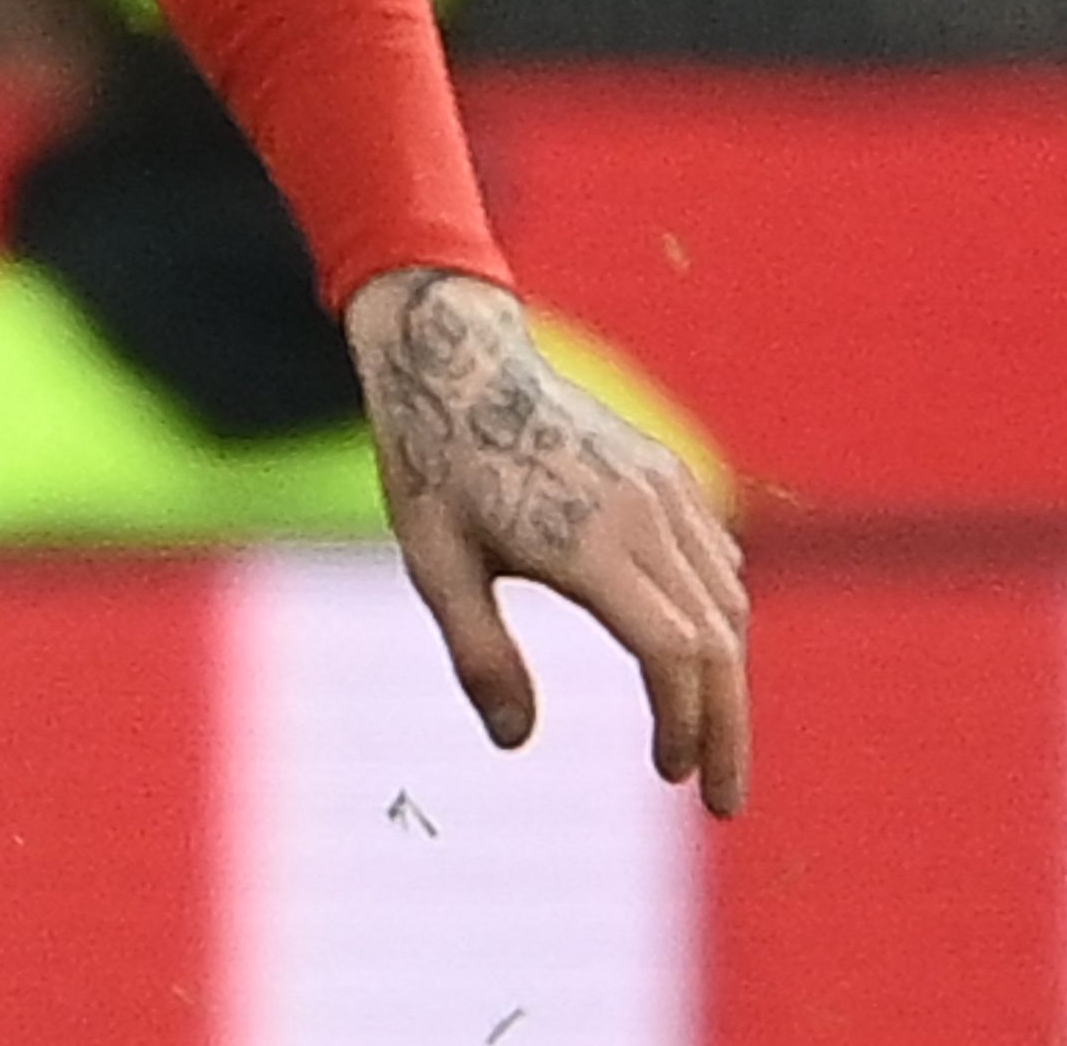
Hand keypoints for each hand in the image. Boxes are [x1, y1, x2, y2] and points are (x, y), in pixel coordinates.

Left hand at [350, 268, 748, 817]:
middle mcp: (644, 514)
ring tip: (707, 741)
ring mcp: (665, 488)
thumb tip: (515, 742)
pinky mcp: (667, 472)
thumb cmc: (432, 463)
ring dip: (726, 680)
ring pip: (727, 604)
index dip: (685, 724)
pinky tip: (698, 659)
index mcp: (589, 542)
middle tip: (724, 801)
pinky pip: (716, 561)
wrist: (455, 357)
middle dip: (728, 729)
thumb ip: (477, 652)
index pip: (674, 654)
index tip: (670, 775)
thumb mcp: (431, 561)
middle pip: (718, 643)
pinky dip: (720, 620)